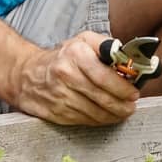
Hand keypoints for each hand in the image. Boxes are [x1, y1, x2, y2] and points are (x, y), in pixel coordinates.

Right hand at [10, 31, 139, 125]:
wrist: (27, 74)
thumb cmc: (62, 56)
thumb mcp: (84, 40)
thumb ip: (107, 46)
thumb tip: (128, 59)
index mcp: (75, 54)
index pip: (103, 76)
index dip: (122, 88)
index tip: (134, 93)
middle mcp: (66, 75)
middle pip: (101, 97)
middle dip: (122, 105)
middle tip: (132, 106)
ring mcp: (60, 97)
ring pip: (94, 113)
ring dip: (113, 116)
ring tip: (123, 112)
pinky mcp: (56, 113)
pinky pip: (84, 121)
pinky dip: (99, 121)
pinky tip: (107, 117)